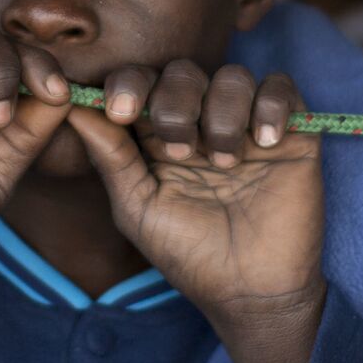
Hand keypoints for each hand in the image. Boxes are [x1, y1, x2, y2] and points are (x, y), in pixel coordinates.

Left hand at [67, 63, 323, 362]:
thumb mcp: (138, 209)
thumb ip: (110, 157)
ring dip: (222, 114)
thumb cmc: (188, 254)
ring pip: (232, 77)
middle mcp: (201, 121)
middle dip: (175, 102)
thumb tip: (72, 107)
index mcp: (159, 134)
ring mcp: (246, 124)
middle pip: (184, 71)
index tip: (122, 112)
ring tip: (224, 164)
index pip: (141, 82)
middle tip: (179, 151)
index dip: (128, 84)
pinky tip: (265, 144)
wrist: (250, 291)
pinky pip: (281, 87)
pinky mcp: (290, 131)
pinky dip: (270, 106)